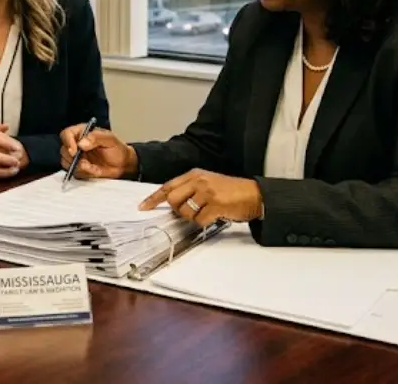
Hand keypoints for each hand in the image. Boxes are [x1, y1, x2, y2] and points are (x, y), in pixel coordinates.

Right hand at [59, 126, 136, 179]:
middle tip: (85, 163)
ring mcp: (76, 157)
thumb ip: (95, 138)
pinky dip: (84, 173)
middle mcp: (76, 144)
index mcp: (82, 133)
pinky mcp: (78, 168)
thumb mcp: (109, 139)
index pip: (66, 134)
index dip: (68, 142)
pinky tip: (94, 170)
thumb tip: (81, 144)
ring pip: (66, 163)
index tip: (74, 152)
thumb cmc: (117, 149)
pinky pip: (74, 172)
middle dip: (73, 159)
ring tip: (93, 167)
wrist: (122, 165)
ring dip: (79, 167)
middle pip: (64, 150)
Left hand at [139, 168, 261, 225]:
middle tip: (190, 211)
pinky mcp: (215, 204)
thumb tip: (173, 204)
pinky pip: (199, 220)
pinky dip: (204, 222)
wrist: (254, 194)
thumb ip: (190, 189)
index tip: (143, 206)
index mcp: (195, 174)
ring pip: (184, 211)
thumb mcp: (208, 183)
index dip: (154, 198)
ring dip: (193, 217)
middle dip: (177, 209)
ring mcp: (207, 192)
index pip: (168, 186)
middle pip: (172, 199)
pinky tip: (215, 215)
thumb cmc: (231, 191)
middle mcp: (199, 181)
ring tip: (207, 212)